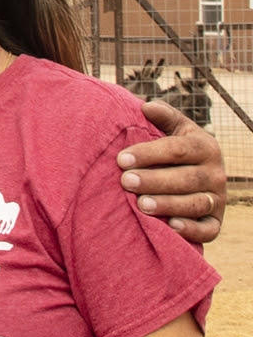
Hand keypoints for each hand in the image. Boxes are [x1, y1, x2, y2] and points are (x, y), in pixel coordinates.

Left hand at [117, 101, 224, 244]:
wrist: (199, 181)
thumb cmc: (177, 154)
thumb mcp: (176, 132)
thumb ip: (164, 117)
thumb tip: (146, 106)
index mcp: (205, 146)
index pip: (177, 149)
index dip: (149, 153)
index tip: (121, 159)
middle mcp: (215, 173)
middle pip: (185, 178)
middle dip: (154, 180)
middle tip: (126, 181)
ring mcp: (216, 199)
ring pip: (195, 203)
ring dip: (168, 204)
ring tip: (141, 205)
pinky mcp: (215, 223)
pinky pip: (208, 230)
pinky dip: (191, 230)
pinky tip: (170, 227)